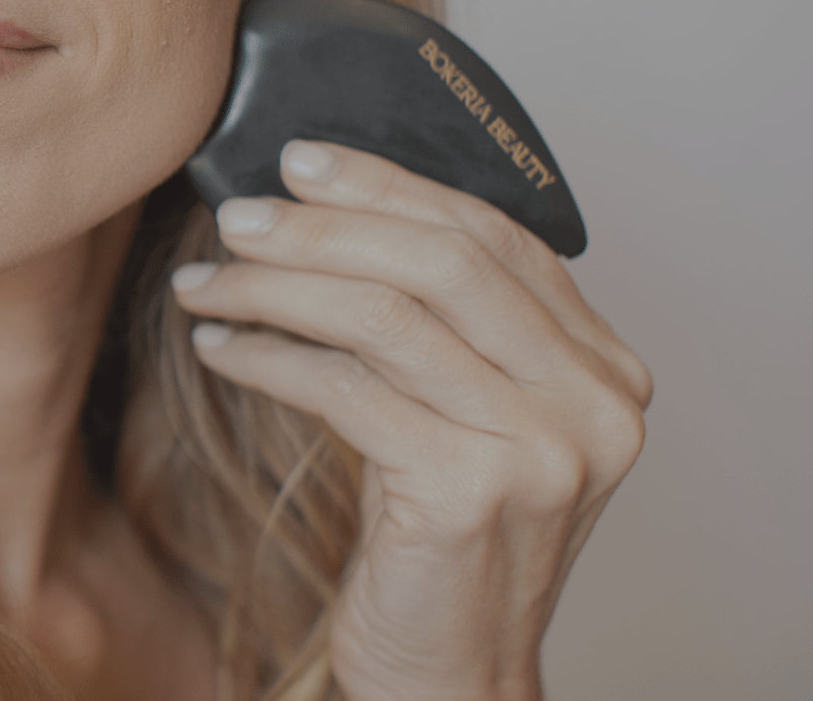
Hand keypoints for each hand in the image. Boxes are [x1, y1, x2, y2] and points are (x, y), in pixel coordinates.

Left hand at [170, 141, 650, 700]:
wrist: (451, 676)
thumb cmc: (448, 545)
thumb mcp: (472, 420)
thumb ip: (448, 329)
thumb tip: (334, 212)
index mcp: (605, 370)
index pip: (494, 237)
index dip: (393, 188)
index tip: (304, 163)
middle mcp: (592, 404)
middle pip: (442, 262)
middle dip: (326, 226)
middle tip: (240, 215)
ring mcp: (540, 450)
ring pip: (384, 317)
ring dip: (276, 288)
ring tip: (208, 283)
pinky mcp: (469, 493)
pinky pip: (344, 389)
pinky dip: (268, 357)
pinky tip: (223, 348)